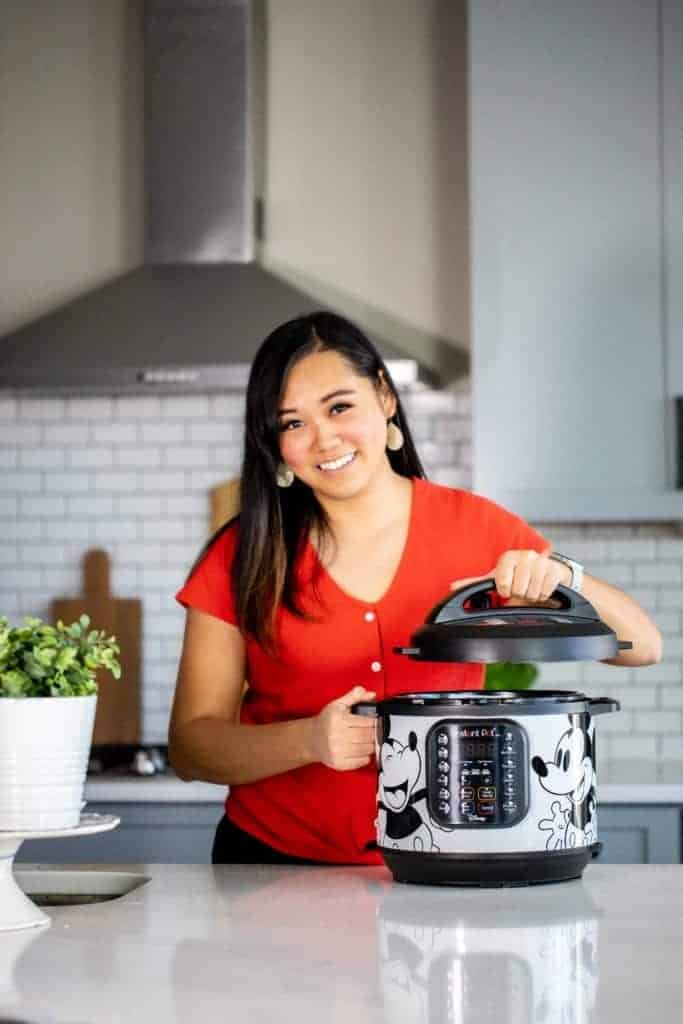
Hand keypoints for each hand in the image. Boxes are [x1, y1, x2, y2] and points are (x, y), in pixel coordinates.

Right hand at [309, 686, 376, 770]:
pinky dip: (365, 758)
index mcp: (338, 719)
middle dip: (374, 734)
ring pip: (364, 749)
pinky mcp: (338, 763)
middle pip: (366, 736)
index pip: (365, 722)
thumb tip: (370, 694)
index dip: (374, 722)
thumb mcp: (338, 705)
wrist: (312, 739)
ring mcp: (336, 751)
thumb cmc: (326, 721)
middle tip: (376, 732)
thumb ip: (354, 697)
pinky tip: (364, 752)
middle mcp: (336, 735)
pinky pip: (358, 762)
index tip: (377, 722)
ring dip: (372, 746)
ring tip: (370, 741)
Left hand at [450, 548, 570, 605]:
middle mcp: (524, 556)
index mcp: (508, 558)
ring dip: (532, 595)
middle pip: (518, 590)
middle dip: (520, 593)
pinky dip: (544, 595)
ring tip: (531, 587)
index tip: (508, 586)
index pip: (502, 584)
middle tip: (522, 587)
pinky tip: (542, 587)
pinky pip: (545, 592)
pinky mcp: (554, 570)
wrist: (548, 572)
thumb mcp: (498, 577)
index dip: (506, 590)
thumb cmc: (519, 575)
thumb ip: (476, 583)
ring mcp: (541, 562)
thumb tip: (452, 587)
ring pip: (532, 593)